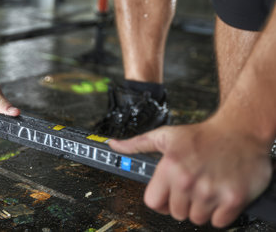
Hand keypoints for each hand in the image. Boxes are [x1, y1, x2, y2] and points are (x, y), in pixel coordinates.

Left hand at [109, 118, 272, 227]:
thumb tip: (113, 144)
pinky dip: (219, 212)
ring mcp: (211, 191)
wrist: (240, 131)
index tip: (168, 194)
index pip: (153, 202)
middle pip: (175, 213)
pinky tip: (218, 193)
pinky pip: (219, 222)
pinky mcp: (233, 199)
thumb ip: (136, 144)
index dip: (160, 200)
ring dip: (200, 208)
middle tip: (191, 186)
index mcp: (170, 167)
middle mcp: (188, 181)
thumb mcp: (165, 135)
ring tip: (205, 187)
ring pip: (196, 219)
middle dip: (181, 202)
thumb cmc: (202, 135)